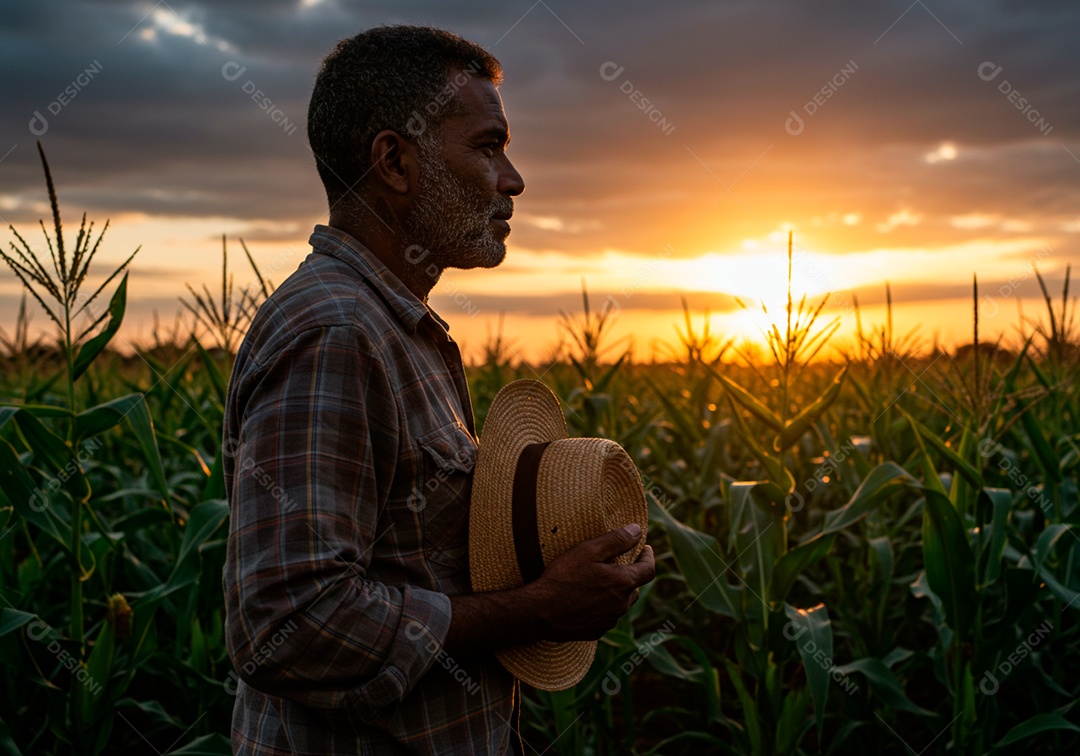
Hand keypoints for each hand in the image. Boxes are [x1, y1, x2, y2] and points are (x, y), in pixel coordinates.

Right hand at [524, 524, 654, 641]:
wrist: (539, 612)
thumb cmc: (563, 578)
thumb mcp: (588, 551)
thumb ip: (616, 540)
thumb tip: (637, 530)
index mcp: (623, 583)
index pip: (648, 570)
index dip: (648, 557)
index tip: (645, 548)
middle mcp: (621, 605)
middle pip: (635, 588)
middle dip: (630, 575)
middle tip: (618, 564)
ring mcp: (609, 621)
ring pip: (621, 604)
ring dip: (617, 592)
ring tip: (601, 582)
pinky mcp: (596, 632)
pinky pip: (607, 617)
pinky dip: (603, 607)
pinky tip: (587, 600)